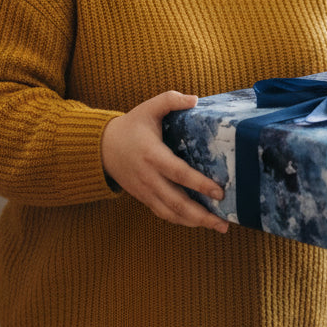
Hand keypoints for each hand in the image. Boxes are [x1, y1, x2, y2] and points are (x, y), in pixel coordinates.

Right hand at [100, 91, 228, 232]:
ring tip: (218, 226)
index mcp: (152, 155)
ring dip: (195, 222)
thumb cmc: (131, 126)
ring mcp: (146, 191)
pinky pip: (163, 213)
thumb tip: (195, 99)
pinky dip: (181, 221)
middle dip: (201, 215)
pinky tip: (198, 222)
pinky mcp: (144, 198)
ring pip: (171, 213)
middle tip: (224, 222)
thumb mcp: (149, 107)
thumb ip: (171, 100)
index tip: (219, 191)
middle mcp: (149, 177)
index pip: (178, 173)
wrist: (102, 147)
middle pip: (176, 202)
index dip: (199, 184)